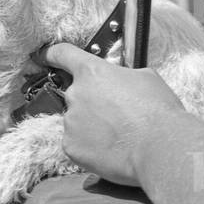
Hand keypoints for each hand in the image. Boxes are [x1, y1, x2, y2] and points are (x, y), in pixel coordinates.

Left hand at [40, 43, 185, 186]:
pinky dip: (90, 147)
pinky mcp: (70, 147)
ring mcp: (70, 122)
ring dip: (92, 126)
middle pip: (76, 95)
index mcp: (92, 72)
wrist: (159, 147)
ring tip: (118, 135)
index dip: (52, 54)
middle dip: (92, 103)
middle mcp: (75, 94)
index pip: (63, 55)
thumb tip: (122, 81)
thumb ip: (124, 75)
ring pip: (77, 122)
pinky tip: (110, 149)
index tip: (44, 57)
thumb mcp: (146, 78)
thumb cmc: (158, 112)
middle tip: (116, 115)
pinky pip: (77, 144)